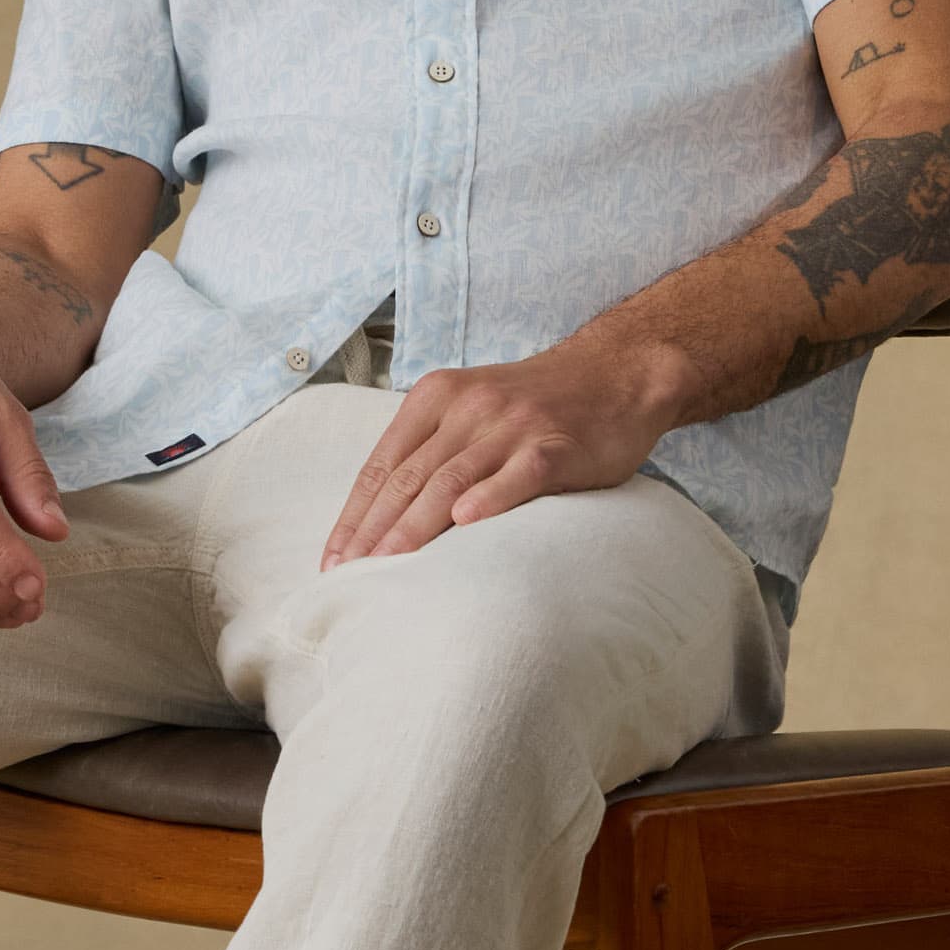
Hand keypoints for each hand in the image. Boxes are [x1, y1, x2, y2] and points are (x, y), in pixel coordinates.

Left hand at [320, 340, 676, 565]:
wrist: (616, 372)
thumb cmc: (537, 404)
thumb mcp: (471, 409)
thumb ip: (431, 449)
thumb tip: (381, 517)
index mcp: (436, 398)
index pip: (383, 464)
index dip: (354, 515)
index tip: (333, 560)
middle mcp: (468, 408)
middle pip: (409, 477)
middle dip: (373, 531)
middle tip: (349, 577)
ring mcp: (512, 425)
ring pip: (451, 480)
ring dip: (414, 527)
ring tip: (386, 567)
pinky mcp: (556, 444)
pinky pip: (518, 473)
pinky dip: (491, 497)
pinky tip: (466, 524)